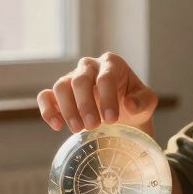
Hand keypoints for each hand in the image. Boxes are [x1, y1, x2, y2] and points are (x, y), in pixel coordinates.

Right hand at [37, 52, 157, 134]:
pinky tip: (57, 126)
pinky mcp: (58, 94)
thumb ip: (142, 102)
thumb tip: (129, 104)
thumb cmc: (135, 104)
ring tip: (78, 129)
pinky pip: (45, 97)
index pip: (105, 76)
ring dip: (67, 109)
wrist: (123, 114)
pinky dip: (48, 110)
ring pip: (61, 86)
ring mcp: (71, 78)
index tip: (111, 119)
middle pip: (80, 80)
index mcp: (111, 64)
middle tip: (93, 126)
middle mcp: (89, 67)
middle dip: (85, 104)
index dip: (107, 97)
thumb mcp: (147, 103)